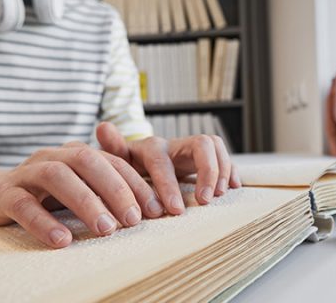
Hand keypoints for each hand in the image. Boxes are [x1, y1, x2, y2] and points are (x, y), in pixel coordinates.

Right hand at [0, 142, 164, 248]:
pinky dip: (44, 222)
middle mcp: (55, 156)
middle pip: (89, 162)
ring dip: (85, 202)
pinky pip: (24, 205)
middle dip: (115, 189)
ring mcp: (29, 172)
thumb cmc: (49, 192)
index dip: (136, 183)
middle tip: (133, 219)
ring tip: (106, 229)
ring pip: (58, 177)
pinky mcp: (5, 193)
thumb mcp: (81, 184)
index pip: (113, 161)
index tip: (155, 209)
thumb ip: (105, 188)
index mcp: (77, 152)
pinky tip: (63, 240)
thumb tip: (145, 209)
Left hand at [96, 122, 241, 215]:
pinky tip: (233, 186)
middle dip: (207, 172)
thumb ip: (114, 147)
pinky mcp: (205, 158)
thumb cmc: (133, 164)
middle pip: (201, 144)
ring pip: (215, 146)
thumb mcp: (120, 158)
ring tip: (219, 194)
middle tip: (206, 200)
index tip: (175, 210)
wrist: (145, 160)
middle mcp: (176, 144)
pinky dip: (231, 169)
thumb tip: (102, 126)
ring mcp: (192, 149)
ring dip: (221, 170)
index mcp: (153, 146)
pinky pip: (224, 156)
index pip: (163, 160)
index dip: (169, 183)